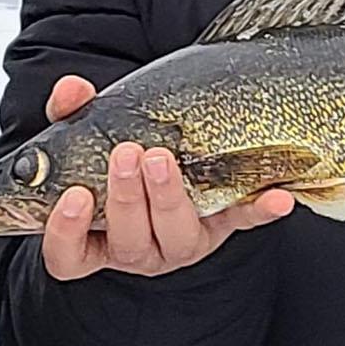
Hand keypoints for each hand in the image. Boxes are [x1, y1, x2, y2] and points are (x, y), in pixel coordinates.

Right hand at [39, 75, 291, 281]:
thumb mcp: (83, 139)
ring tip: (162, 158)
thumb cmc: (110, 160)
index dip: (66, 234)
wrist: (159, 168)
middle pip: (128, 243)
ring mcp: (181, 242)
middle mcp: (136, 249)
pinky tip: (278, 196)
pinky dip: (260, 209)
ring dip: (169, 199)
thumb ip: (71, 114)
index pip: (67, 257)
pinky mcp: (222, 225)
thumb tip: (72, 88)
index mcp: (93, 238)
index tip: (75, 196)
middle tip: (127, 155)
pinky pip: (243, 221)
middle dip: (126, 199)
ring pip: (177, 239)